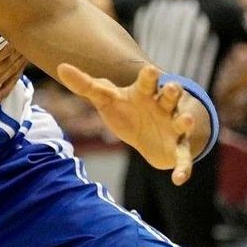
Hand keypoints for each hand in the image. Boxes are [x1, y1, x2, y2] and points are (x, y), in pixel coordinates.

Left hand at [57, 63, 198, 185]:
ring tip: (185, 120)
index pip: (147, 81)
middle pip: (170, 96)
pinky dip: (183, 168)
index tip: (149, 69)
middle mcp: (163, 106)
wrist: (148, 134)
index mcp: (145, 93)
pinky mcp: (178, 149)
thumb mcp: (105, 98)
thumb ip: (85, 85)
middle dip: (172, 92)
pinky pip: (183, 158)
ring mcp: (173, 127)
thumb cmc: (126, 109)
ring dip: (185, 121)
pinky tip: (177, 179)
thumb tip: (60, 67)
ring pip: (182, 122)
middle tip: (171, 87)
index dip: (149, 76)